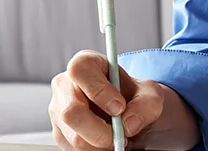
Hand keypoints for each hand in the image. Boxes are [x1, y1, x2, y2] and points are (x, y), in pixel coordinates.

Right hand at [50, 50, 189, 149]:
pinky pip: (74, 150)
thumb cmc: (133, 96)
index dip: (99, 91)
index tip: (120, 107)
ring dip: (101, 145)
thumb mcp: (149, 94)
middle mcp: (65, 85)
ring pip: (74, 137)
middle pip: (71, 112)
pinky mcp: (60, 134)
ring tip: (118, 139)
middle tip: (121, 137)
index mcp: (85, 64)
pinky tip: (106, 144)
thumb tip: (129, 123)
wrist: (128, 113)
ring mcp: (58, 111)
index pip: (81, 71)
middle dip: (101, 131)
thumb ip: (146, 105)